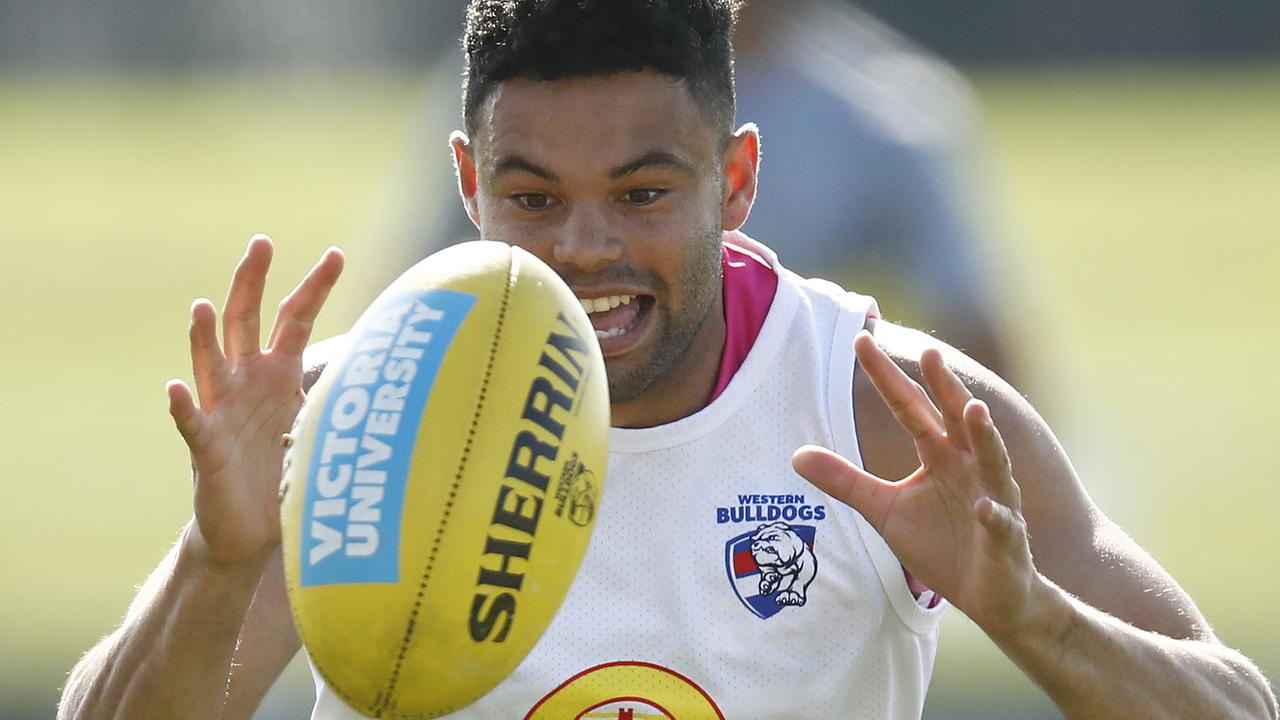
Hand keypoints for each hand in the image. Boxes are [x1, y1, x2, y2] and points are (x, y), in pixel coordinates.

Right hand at [166, 235, 343, 570]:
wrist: (249, 529)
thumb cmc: (283, 473)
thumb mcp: (322, 427)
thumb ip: (346, 399)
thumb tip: (401, 378)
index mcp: (279, 372)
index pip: (296, 318)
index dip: (314, 286)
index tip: (336, 253)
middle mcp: (246, 381)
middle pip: (245, 320)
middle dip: (252, 281)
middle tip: (261, 241)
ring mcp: (221, 410)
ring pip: (210, 363)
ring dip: (204, 336)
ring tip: (201, 306)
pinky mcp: (206, 448)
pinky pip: (191, 423)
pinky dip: (181, 406)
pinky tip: (173, 387)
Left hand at [792, 331, 1036, 632]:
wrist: (990, 596)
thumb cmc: (941, 545)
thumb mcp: (884, 510)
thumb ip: (845, 481)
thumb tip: (795, 455)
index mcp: (939, 454)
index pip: (907, 407)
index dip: (886, 377)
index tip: (861, 340)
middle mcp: (969, 466)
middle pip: (955, 419)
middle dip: (945, 387)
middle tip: (930, 353)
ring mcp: (993, 498)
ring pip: (991, 460)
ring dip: (984, 435)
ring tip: (974, 408)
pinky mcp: (1006, 538)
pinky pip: (1001, 523)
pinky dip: (994, 514)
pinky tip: (983, 507)